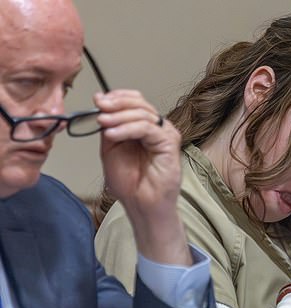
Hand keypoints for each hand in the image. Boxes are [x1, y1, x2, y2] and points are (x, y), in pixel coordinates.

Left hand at [95, 90, 190, 265]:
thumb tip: (101, 99)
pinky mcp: (170, 144)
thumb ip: (109, 125)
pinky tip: (113, 134)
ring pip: (143, 114)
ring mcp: (165, 135)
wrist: (140, 204)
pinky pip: (148, 129)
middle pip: (139, 104)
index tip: (98, 101)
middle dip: (117, 104)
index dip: (117, 97)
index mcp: (144, 127)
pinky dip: (128, 129)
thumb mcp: (110, 147)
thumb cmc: (129, 182)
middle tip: (100, 108)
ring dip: (119, 116)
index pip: (135, 100)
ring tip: (103, 123)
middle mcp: (157, 128)